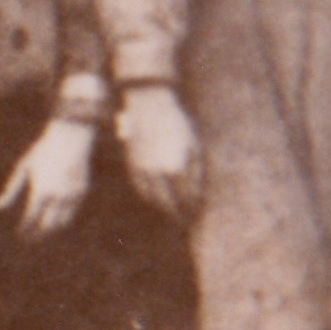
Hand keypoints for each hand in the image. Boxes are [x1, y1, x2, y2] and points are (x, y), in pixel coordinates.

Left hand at [0, 118, 95, 240]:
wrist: (71, 137)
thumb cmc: (43, 151)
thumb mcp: (23, 168)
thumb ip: (12, 189)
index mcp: (40, 191)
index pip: (31, 218)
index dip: (25, 229)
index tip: (21, 234)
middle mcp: (57, 197)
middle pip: (48, 225)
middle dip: (39, 234)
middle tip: (31, 239)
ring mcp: (72, 195)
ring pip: (63, 222)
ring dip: (52, 229)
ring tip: (43, 232)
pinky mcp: (82, 191)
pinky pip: (73, 211)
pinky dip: (64, 218)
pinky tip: (56, 218)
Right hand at [117, 85, 201, 217]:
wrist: (149, 107)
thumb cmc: (177, 123)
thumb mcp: (194, 143)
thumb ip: (196, 168)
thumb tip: (197, 188)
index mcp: (178, 168)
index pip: (187, 197)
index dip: (193, 208)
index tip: (196, 216)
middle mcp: (159, 173)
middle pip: (169, 202)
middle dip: (178, 213)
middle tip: (184, 222)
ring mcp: (144, 170)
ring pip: (153, 197)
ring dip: (163, 208)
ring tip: (170, 215)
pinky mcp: (133, 165)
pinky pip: (140, 187)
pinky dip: (148, 197)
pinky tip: (154, 200)